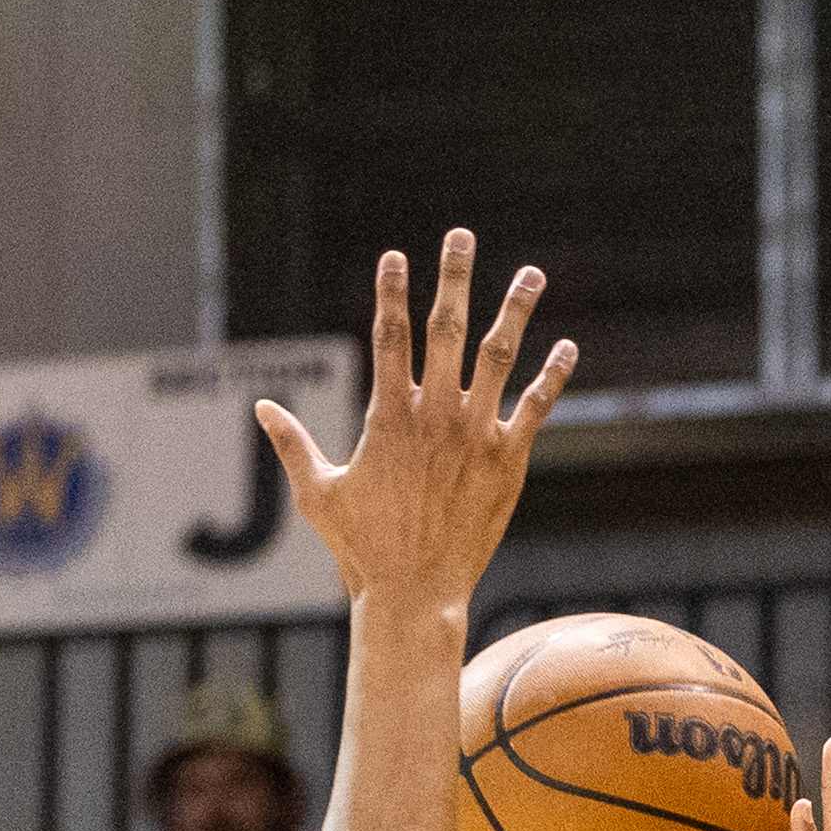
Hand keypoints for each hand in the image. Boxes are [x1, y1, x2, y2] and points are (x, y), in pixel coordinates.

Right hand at [256, 230, 576, 612]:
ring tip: (531, 274)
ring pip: (499, 356)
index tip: (395, 256)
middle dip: (452, 276)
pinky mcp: (506, 461)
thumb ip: (293, 444)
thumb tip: (262, 408)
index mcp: (389, 415)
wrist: (414, 595)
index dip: (391, 292)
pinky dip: (552, 376)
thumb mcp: (318, 494)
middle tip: (460, 234)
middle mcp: (434, 414)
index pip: (389, 336)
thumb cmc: (362, 549)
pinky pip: (535, 407)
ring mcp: (474, 434)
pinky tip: (567, 348)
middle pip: (446, 328)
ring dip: (515, 310)